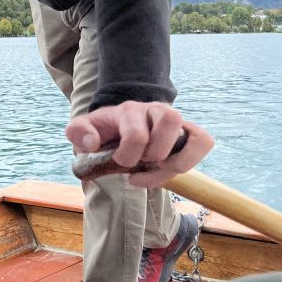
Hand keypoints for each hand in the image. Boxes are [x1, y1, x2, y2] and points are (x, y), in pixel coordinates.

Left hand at [66, 100, 213, 187]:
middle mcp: (155, 110)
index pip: (136, 133)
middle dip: (156, 153)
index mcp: (128, 110)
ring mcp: (175, 121)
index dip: (129, 156)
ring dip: (178, 161)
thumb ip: (78, 132)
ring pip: (194, 135)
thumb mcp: (83, 130)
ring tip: (160, 171)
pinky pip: (203, 142)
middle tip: (142, 163)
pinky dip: (191, 160)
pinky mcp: (187, 132)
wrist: (116, 128)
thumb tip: (92, 143)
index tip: (122, 163)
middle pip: (171, 121)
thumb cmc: (102, 132)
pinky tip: (171, 170)